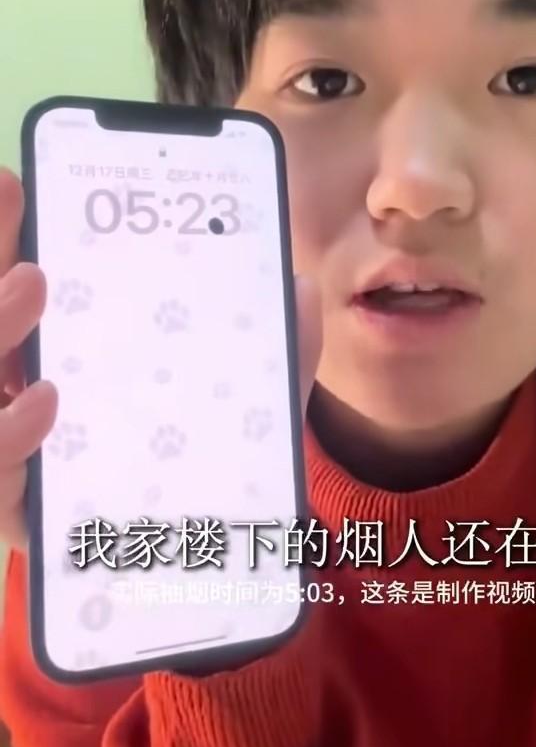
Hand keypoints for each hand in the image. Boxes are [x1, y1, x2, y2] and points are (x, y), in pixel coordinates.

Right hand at [0, 163, 322, 551]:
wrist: (198, 566)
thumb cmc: (203, 465)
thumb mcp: (241, 399)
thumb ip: (271, 349)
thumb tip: (296, 283)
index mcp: (63, 356)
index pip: (16, 288)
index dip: (3, 231)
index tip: (17, 180)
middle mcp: (22, 397)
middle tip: (26, 223)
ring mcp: (13, 456)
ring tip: (35, 283)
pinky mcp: (20, 516)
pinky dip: (6, 432)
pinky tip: (47, 401)